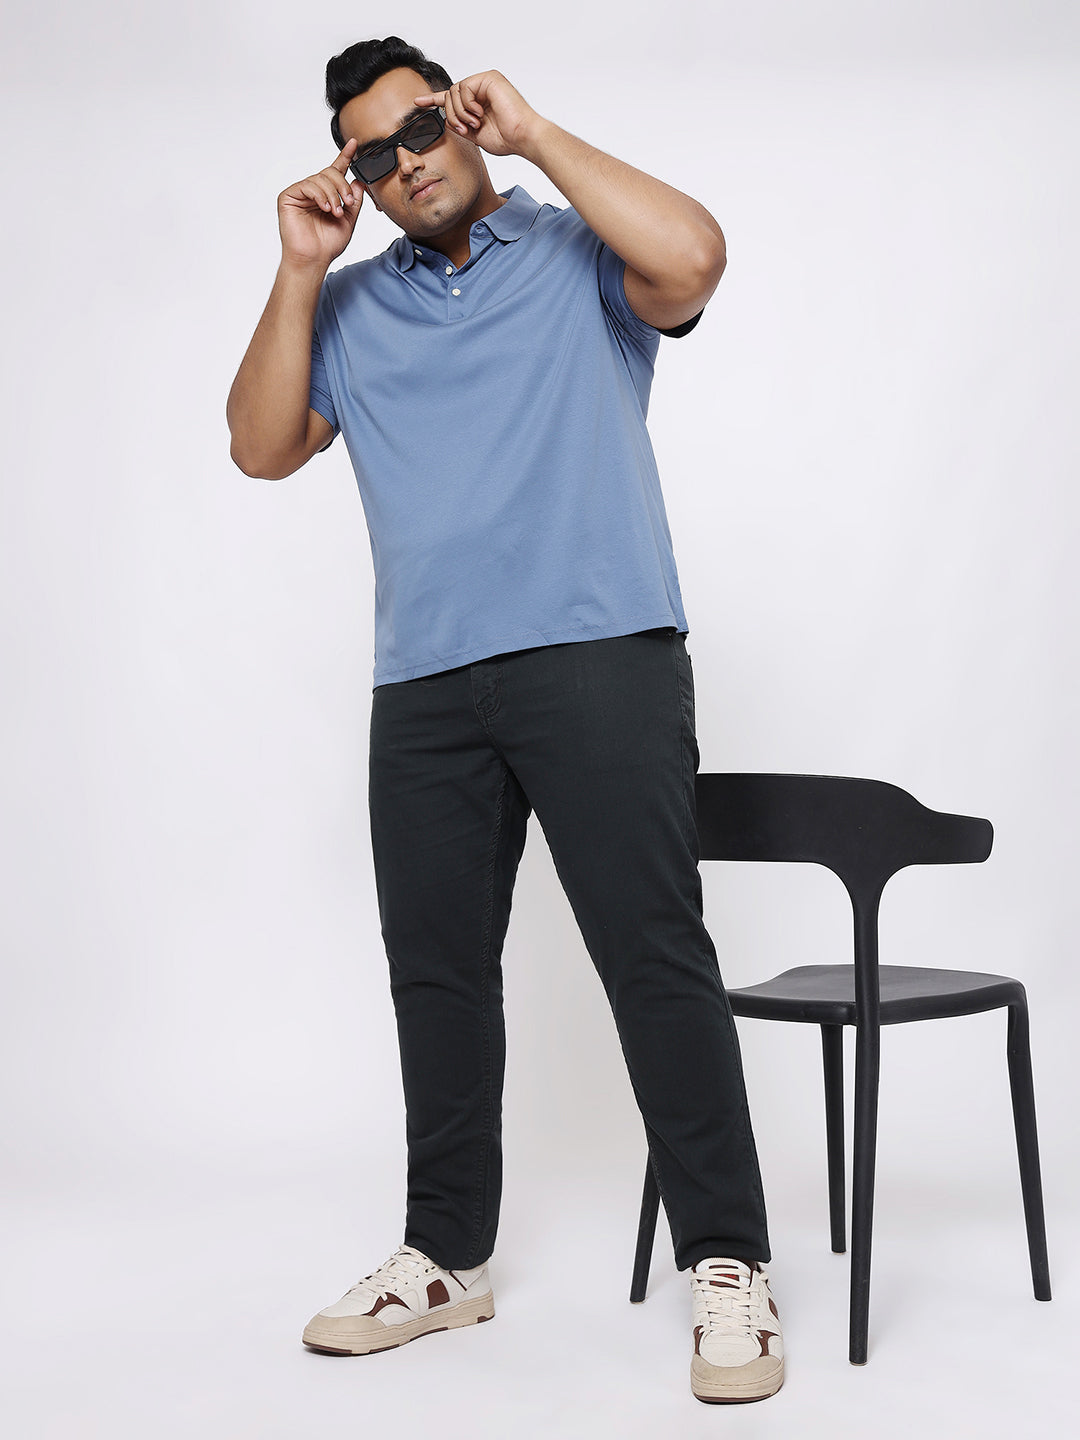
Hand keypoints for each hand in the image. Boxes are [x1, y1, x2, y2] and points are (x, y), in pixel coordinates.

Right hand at [277, 139, 364, 269]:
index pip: (336, 171)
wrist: (313, 259)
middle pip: (330, 172)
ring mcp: (300, 193)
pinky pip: (307, 185)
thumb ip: (354, 200)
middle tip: (348, 202)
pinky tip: (325, 208)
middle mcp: (313, 191)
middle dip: (342, 185)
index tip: (354, 143)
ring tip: (335, 212)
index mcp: (327, 195)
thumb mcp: (349, 220)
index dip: (345, 157)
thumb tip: (358, 181)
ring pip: (320, 178)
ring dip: (332, 194)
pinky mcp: (288, 196)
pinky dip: (319, 195)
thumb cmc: (328, 244)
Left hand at [415, 72, 543, 159]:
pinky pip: (464, 89)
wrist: (523, 137)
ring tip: (474, 124)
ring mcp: (486, 81)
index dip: (434, 99)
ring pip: (454, 92)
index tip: (419, 102)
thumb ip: (459, 125)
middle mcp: (482, 87)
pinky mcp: (489, 78)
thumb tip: (445, 119)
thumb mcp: (475, 134)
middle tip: (465, 129)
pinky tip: (479, 114)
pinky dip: (467, 105)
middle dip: (452, 115)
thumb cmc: (507, 138)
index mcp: (479, 100)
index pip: (453, 96)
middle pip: (450, 95)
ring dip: (459, 112)